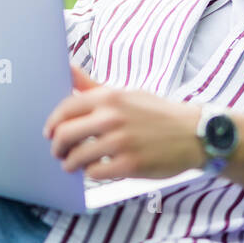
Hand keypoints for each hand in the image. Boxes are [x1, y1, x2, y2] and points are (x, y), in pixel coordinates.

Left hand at [43, 63, 203, 179]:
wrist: (194, 134)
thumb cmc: (156, 113)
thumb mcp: (127, 94)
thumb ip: (93, 87)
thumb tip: (67, 68)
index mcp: (109, 97)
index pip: (65, 109)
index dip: (52, 124)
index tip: (50, 133)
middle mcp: (112, 118)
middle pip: (64, 135)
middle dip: (57, 148)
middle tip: (59, 153)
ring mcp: (121, 142)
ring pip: (76, 158)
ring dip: (71, 164)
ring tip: (75, 165)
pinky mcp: (129, 165)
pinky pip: (95, 173)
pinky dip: (92, 173)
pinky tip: (98, 169)